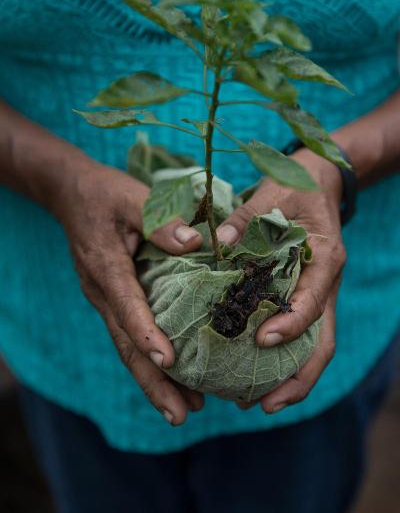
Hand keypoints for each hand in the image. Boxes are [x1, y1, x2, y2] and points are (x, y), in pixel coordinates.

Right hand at [53, 159, 203, 424]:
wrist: (72, 194)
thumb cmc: (105, 194)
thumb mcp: (132, 197)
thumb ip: (160, 221)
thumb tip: (196, 243)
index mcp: (106, 267)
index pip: (126, 305)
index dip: (146, 334)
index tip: (168, 362)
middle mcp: (102, 291)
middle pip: (125, 343)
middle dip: (152, 381)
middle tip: (180, 415)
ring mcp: (105, 299)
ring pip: (127, 346)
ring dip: (152, 381)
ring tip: (183, 411)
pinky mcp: (113, 298)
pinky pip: (130, 334)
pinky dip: (148, 359)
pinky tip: (172, 376)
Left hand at [216, 148, 346, 413]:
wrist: (316, 182)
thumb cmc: (294, 187)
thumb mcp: (271, 193)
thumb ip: (247, 218)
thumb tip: (218, 243)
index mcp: (325, 257)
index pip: (315, 299)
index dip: (292, 323)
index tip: (262, 340)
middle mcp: (326, 283)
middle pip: (323, 340)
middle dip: (299, 376)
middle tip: (265, 404)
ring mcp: (319, 294)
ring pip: (316, 345)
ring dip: (293, 378)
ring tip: (260, 404)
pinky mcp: (306, 297)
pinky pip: (302, 335)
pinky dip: (285, 360)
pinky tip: (259, 375)